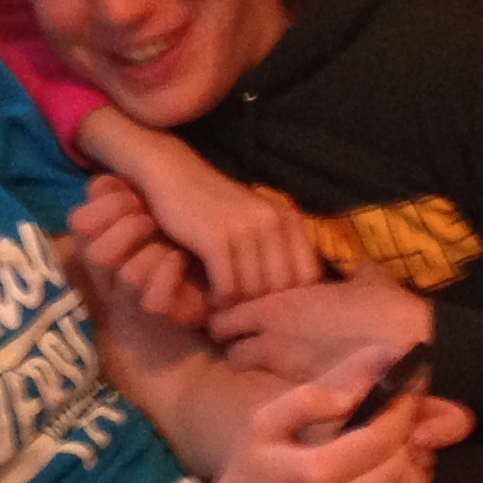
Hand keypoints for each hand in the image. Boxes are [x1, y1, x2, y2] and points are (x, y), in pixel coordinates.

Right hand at [68, 175, 208, 329]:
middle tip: (152, 219)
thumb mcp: (135, 209)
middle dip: (129, 228)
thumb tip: (104, 184)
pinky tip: (179, 260)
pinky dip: (169, 274)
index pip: (78, 223)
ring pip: (128, 276)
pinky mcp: (156, 317)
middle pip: (97, 254)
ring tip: (170, 243)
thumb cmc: (158, 238)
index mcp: (92, 246)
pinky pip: (154, 302)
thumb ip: (116, 192)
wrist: (188, 289)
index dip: (105, 206)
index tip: (134, 196)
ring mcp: (128, 301)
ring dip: (154, 252)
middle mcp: (104, 276)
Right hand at [137, 162, 322, 303]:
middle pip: (281, 288)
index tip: (267, 300)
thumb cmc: (214, 204)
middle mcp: (273, 221)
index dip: (290, 295)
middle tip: (240, 308)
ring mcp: (245, 228)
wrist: (173, 174)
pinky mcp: (216, 238)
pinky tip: (211, 294)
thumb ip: (278, 246)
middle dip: (260, 304)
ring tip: (224, 302)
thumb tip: (292, 295)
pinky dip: (219, 299)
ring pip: (253, 291)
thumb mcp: (256, 218)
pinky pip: (228, 288)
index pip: (308, 274)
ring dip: (236, 304)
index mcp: (288, 217)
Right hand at [190, 353, 437, 482]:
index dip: (404, 410)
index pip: (382, 437)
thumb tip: (355, 392)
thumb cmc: (248, 475)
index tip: (410, 388)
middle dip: (411, 436)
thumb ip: (309, 400)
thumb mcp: (263, 425)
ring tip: (408, 445)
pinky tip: (403, 480)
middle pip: (400, 467)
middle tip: (408, 416)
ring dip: (418, 468)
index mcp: (314, 472)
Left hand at [210, 268, 432, 383]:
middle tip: (257, 347)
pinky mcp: (305, 398)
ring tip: (281, 368)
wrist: (411, 349)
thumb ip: (355, 274)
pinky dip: (286, 391)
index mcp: (278, 307)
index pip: (225, 319)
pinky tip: (304, 386)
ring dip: (261, 372)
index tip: (241, 320)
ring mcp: (288, 374)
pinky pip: (281, 394)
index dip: (229, 320)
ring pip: (253, 378)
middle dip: (239, 351)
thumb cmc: (387, 308)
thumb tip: (360, 269)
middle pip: (230, 354)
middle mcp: (272, 342)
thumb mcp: (370, 280)